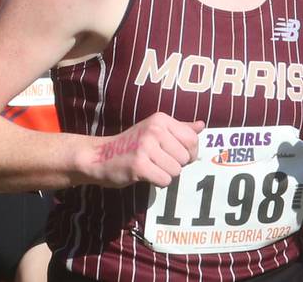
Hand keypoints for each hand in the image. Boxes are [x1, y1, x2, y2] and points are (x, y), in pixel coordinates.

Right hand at [83, 112, 204, 187]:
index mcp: (161, 119)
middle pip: (186, 157)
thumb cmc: (132, 145)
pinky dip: (158, 182)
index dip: (190, 153)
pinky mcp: (139, 164)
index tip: (177, 155)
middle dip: (175, 165)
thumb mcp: (155, 130)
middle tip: (158, 162)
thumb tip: (202, 125)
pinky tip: (145, 175)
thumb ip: (180, 129)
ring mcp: (146, 146)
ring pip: (176, 171)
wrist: (100, 156)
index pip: (193, 139)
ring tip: (151, 167)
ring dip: (165, 174)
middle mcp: (155, 129)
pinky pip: (165, 180)